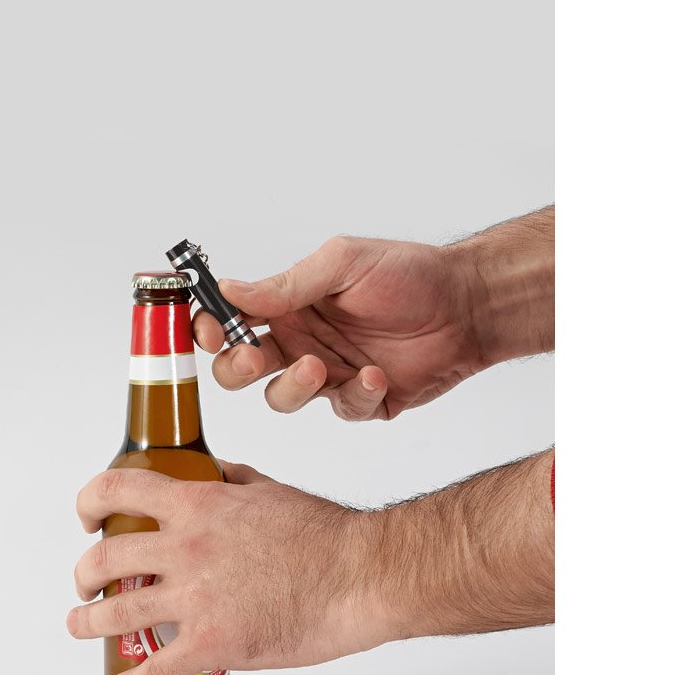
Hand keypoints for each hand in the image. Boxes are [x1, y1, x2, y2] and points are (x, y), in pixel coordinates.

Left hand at [67, 461, 376, 674]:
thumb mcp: (269, 488)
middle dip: (84, 572)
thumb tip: (212, 471)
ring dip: (87, 621)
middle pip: (105, 558)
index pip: (119, 489)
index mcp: (198, 505)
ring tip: (80, 625)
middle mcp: (186, 547)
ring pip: (115, 613)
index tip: (87, 515)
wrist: (357, 575)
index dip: (90, 500)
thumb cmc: (323, 533)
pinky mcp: (213, 644)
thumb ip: (232, 479)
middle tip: (85, 581)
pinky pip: (153, 670)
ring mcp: (195, 598)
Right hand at [195, 235, 483, 419]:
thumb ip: (286, 283)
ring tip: (320, 365)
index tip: (205, 332)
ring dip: (293, 386)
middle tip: (255, 357)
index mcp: (288, 304)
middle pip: (240, 369)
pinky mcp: (361, 400)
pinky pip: (341, 410)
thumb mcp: (343, 263)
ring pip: (282, 398)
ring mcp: (329, 374)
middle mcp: (300, 340)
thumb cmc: (410, 274)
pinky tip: (377, 373)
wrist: (468, 306)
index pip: (228, 320)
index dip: (206, 329)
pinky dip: (356, 395)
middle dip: (237, 367)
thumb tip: (229, 290)